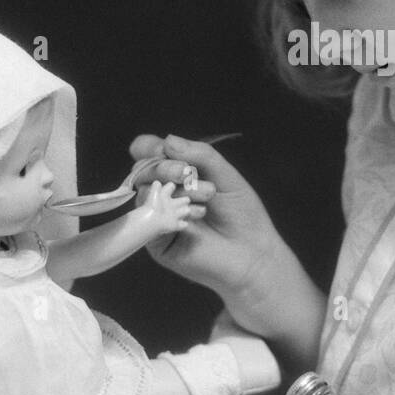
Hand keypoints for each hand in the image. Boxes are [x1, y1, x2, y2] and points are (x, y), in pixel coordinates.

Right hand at [127, 133, 294, 300]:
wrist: (252, 254)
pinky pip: (147, 219)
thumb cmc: (242, 215)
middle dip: (163, 166)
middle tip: (187, 174)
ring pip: (144, 191)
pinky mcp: (155, 240)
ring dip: (174, 188)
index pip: (150, 153)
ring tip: (206, 196)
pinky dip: (168, 212)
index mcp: (179, 174)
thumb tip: (167, 140)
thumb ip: (200, 155)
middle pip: (142, 170)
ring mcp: (158, 216)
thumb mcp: (226, 176)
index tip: (163, 149)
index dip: (149, 147)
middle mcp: (165, 193)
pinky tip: (194, 216)